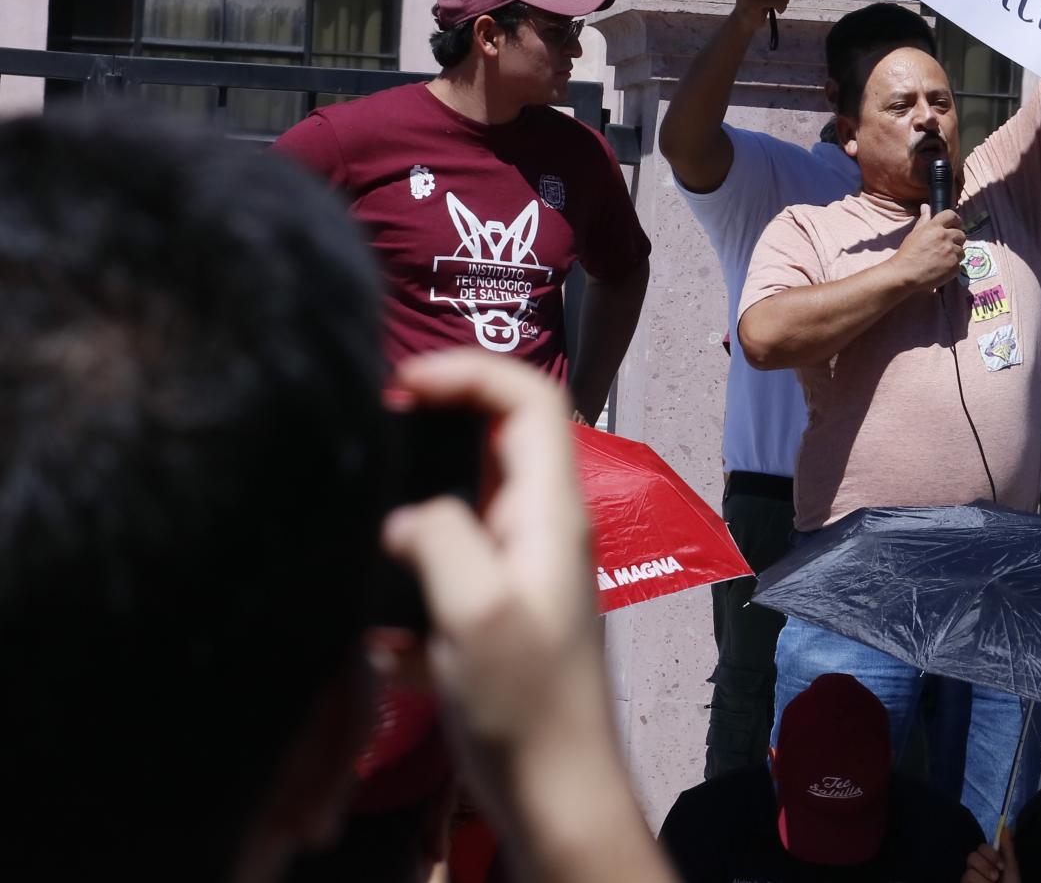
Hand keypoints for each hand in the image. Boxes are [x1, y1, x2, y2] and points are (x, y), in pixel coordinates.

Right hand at [381, 352, 636, 854]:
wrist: (557, 797)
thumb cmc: (525, 706)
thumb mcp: (475, 612)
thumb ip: (440, 539)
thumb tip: (403, 511)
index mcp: (551, 512)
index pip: (530, 398)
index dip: (469, 370)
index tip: (400, 381)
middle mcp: (544, 528)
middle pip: (502, 434)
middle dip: (440, 411)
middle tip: (372, 420)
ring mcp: (523, 571)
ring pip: (471, 497)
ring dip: (419, 485)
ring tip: (357, 492)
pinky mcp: (498, 614)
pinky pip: (449, 564)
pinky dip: (409, 566)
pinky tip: (368, 612)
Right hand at [895, 204, 965, 291]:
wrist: (905, 274)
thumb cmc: (907, 253)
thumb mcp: (914, 233)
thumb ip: (924, 219)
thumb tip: (926, 206)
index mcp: (935, 227)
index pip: (952, 215)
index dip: (955, 220)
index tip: (955, 225)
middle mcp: (945, 237)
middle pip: (961, 234)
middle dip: (956, 239)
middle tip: (947, 246)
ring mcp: (951, 252)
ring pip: (961, 250)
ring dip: (955, 254)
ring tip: (943, 259)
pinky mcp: (954, 266)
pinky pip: (959, 264)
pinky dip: (952, 266)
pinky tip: (942, 268)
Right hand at [962, 830, 1019, 882]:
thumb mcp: (1011, 868)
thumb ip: (1007, 848)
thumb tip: (1004, 826)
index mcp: (988, 861)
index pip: (982, 848)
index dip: (990, 855)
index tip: (1002, 866)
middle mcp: (977, 869)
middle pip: (971, 857)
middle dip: (985, 867)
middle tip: (996, 878)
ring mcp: (969, 878)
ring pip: (968, 872)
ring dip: (984, 881)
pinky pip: (965, 880)